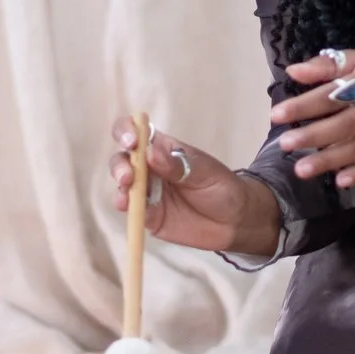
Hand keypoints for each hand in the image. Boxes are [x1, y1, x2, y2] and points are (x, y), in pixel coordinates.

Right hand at [106, 118, 279, 255]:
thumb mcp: (205, 171)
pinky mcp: (148, 215)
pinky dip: (128, 208)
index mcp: (162, 149)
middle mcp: (149, 168)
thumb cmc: (221, 186)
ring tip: (127, 191)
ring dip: (120, 186)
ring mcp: (146, 192)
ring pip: (123, 185)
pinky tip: (128, 206)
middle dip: (120, 164)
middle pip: (123, 159)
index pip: (137, 132)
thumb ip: (179, 165)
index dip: (127, 131)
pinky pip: (133, 210)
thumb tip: (150, 153)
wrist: (234, 222)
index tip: (132, 141)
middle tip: (129, 175)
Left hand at [272, 49, 354, 189]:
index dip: (306, 104)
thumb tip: (293, 71)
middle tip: (285, 145)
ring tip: (302, 169)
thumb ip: (329, 65)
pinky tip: (341, 181)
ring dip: (333, 159)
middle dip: (315, 135)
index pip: (334, 93)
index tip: (277, 114)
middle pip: (348, 123)